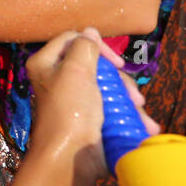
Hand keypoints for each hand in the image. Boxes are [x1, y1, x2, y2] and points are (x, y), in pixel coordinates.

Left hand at [25, 29, 159, 185]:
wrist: (71, 154)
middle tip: (133, 94)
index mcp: (45, 63)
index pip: (72, 39)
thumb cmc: (69, 108)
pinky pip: (107, 103)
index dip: (96, 46)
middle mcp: (56, 77)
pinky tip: (140, 121)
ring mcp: (72, 97)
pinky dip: (123, 110)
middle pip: (93, 64)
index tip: (115, 62)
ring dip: (125, 97)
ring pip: (105, 85)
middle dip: (118, 78)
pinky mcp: (86, 114)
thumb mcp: (75, 70)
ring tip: (138, 110)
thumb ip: (84, 47)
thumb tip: (90, 31)